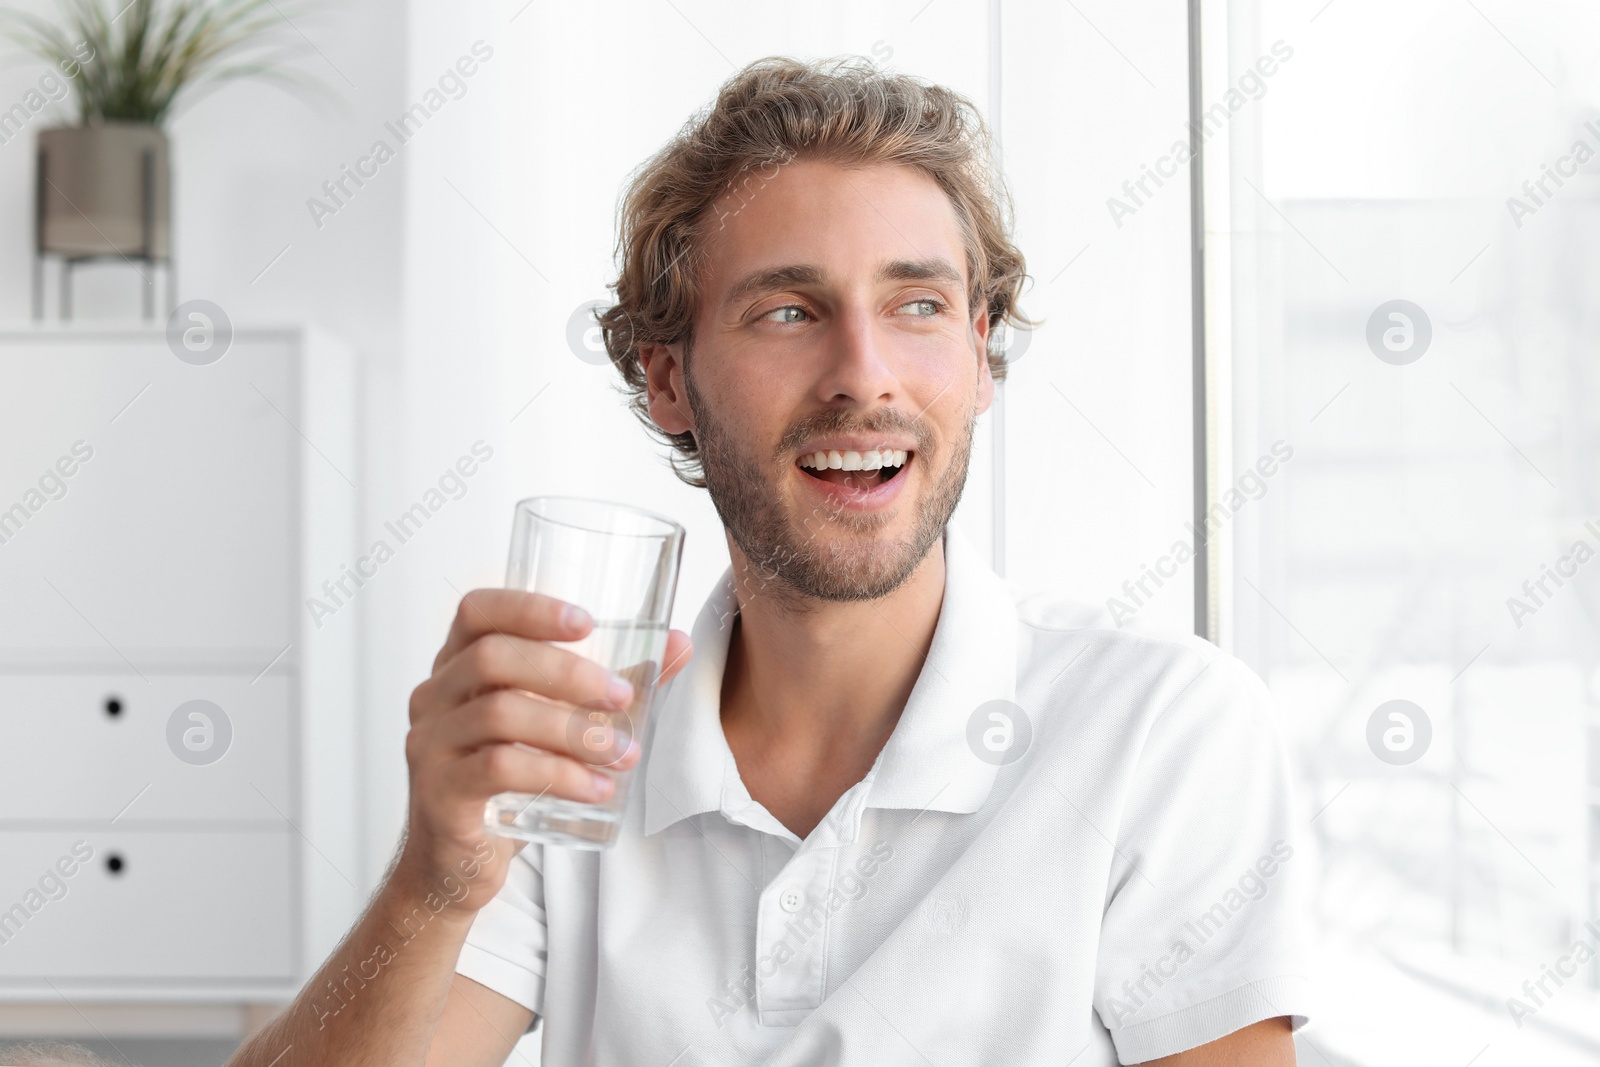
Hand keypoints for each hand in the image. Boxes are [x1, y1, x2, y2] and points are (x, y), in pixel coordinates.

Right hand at [392, 589, 692, 915]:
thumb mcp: (556, 725)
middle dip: (567, 672)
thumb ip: (610, 683)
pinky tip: (596, 789)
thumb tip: (678, 644)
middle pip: (492, 657)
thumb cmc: (508, 783)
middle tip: (622, 697)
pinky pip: (499, 769)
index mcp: (457, 665)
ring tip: (621, 752)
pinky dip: (558, 775)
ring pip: (499, 713)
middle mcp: (434, 697)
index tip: (587, 622)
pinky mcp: (439, 792)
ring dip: (572, 729)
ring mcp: (430, 744)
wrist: (458, 864)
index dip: (529, 608)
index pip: (477, 611)